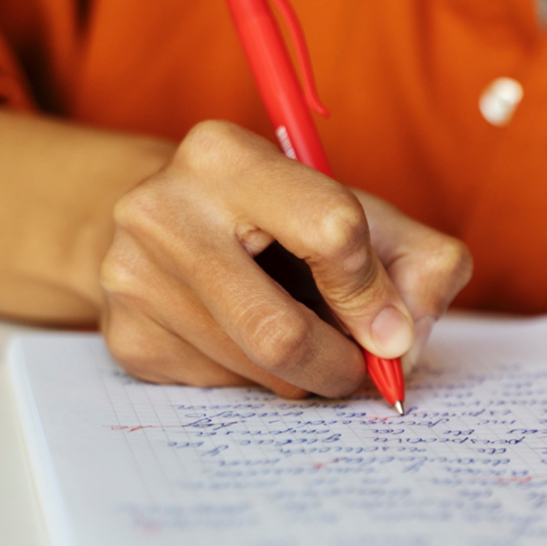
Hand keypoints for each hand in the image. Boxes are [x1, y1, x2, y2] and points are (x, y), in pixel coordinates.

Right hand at [100, 120, 471, 397]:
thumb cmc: (285, 220)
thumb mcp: (363, 215)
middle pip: (280, 331)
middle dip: (340, 364)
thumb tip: (405, 340)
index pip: (332, 230)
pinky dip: (260, 381)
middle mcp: (163, 209)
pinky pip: (222, 388)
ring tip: (308, 342)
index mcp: (227, 157)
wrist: (170, 225)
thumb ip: (420, 262)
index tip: (391, 328)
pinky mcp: (126, 336)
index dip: (374, 294)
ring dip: (305, 376)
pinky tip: (252, 343)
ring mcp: (133, 277)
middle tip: (362, 368)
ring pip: (257, 369)